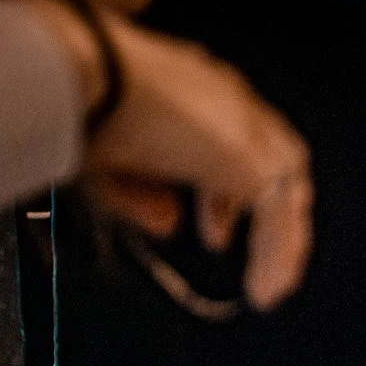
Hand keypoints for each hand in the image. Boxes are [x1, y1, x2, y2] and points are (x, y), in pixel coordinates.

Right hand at [87, 20, 314, 311]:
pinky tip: (266, 291)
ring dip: (283, 241)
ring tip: (271, 289)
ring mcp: (246, 127)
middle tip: (251, 262)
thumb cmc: (79, 109)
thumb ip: (142, 197)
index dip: (228, 194)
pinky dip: (279, 254)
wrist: (84, 74)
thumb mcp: (107, 163)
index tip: (217, 232)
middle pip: (277, 161)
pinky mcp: (251, 158)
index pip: (238, 140)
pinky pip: (279, 215)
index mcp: (197, 90)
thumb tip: (171, 225)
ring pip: (286, 189)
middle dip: (267, 213)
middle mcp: (229, 102)